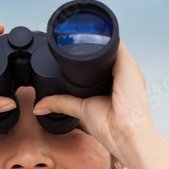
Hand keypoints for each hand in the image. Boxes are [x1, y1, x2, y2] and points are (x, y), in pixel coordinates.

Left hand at [31, 42, 157, 167]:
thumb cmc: (112, 129)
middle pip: (108, 51)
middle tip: (73, 39)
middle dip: (93, 45)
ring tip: (80, 33)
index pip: (104, 60)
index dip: (90, 54)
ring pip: (112, 45)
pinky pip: (117, 45)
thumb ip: (62, 103)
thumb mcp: (81, 110)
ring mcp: (129, 68)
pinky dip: (106, 38)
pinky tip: (94, 32)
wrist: (126, 136)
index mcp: (117, 82)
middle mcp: (125, 73)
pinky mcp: (129, 66)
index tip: (74, 49)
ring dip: (98, 40)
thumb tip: (40, 106)